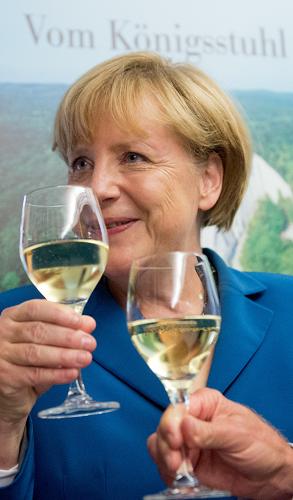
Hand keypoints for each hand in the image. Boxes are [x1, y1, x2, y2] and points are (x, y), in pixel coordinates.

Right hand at [0, 299, 95, 424]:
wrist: (8, 391)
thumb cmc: (28, 360)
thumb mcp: (46, 341)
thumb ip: (65, 330)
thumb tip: (88, 324)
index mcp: (13, 316)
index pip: (36, 309)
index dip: (60, 314)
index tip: (82, 322)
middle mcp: (3, 332)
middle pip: (38, 331)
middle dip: (68, 337)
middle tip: (90, 343)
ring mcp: (1, 355)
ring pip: (36, 353)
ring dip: (65, 355)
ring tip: (85, 358)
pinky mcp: (4, 377)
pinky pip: (34, 374)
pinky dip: (56, 374)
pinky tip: (72, 373)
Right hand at [148, 388, 292, 498]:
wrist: (272, 476)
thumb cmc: (262, 446)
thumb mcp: (237, 435)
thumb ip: (208, 431)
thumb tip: (184, 425)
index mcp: (206, 404)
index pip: (178, 408)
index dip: (171, 423)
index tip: (174, 440)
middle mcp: (194, 420)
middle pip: (165, 427)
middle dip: (166, 447)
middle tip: (176, 463)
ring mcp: (190, 443)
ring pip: (160, 446)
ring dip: (165, 461)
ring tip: (180, 474)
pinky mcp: (190, 463)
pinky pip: (168, 466)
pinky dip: (170, 475)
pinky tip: (183, 481)